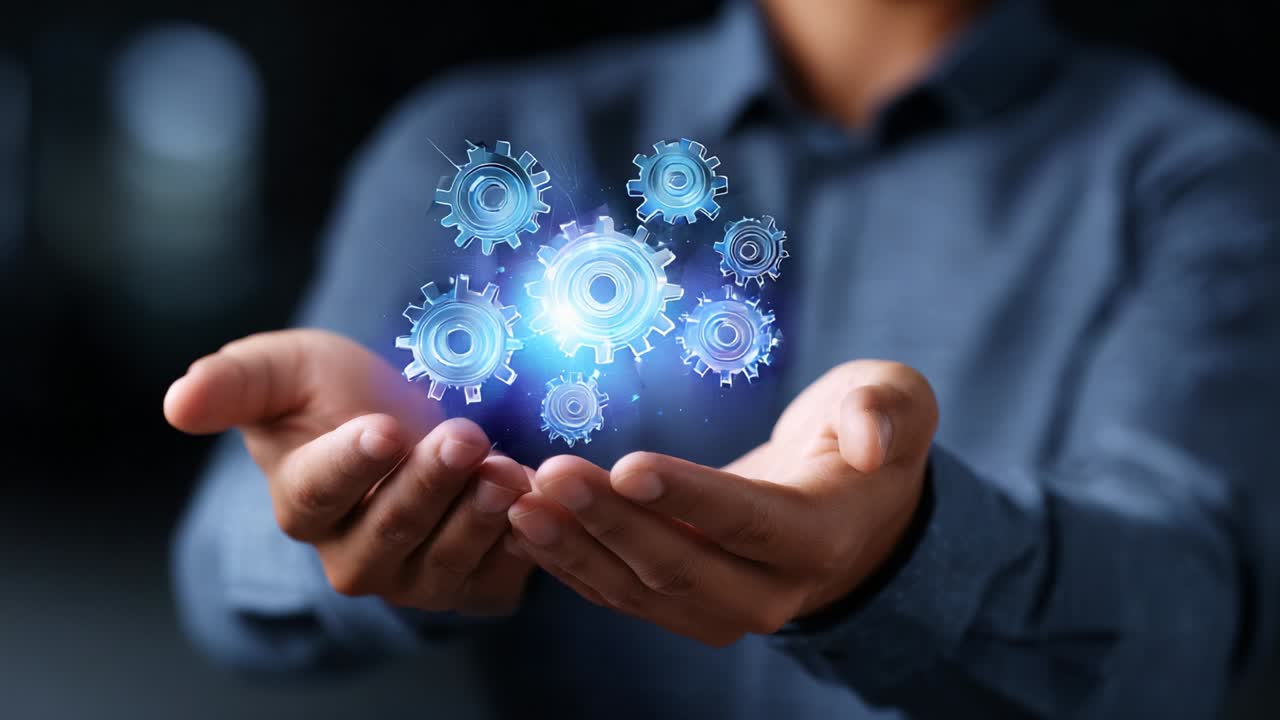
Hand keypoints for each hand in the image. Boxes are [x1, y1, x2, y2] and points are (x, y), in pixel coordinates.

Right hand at [164, 329, 533, 615]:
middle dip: (428, 484)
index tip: (382, 428)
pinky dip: (518, 546)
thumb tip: (174, 403)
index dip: (350, 466)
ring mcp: (413, 577)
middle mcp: (352, 554)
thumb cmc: (339, 392)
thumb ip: (235, 382)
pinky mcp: (471, 587)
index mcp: (302, 502)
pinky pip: (494, 582)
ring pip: (442, 563)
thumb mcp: (288, 367)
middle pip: (388, 532)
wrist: (417, 417)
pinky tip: (534, 501)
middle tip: (462, 436)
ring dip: (477, 516)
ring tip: (506, 469)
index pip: (317, 495)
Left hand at [506, 360, 937, 644]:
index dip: (689, 498)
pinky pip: (619, 592)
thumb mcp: (897, 404)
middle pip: (680, 565)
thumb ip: (887, 413)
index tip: (628, 466)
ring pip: (638, 589)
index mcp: (820, 536)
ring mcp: (723, 609)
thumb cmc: (864, 441)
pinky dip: (568, 561)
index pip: (748, 521)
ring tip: (519, 501)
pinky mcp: (683, 606)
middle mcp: (771, 589)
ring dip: (574, 547)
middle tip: (550, 475)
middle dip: (611, 522)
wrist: (849, 510)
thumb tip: (870, 440)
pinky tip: (523, 524)